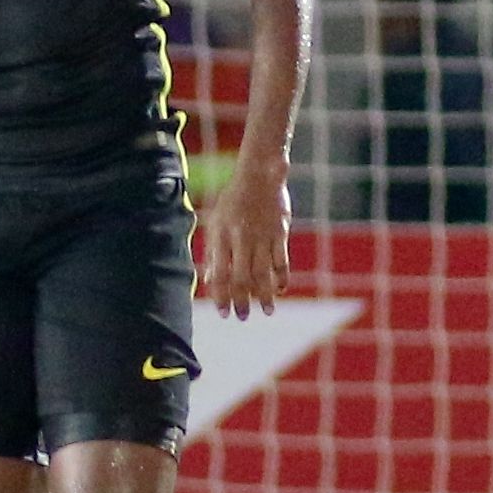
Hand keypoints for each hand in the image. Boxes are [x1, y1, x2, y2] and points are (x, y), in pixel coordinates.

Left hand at [199, 160, 290, 318]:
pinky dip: (281, 277)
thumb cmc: (233, 202)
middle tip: (243, 317)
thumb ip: (214, 252)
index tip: (223, 312)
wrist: (258, 175)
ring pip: (263, 272)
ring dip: (264, 295)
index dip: (221, 296)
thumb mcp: (216, 223)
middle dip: (242, 301)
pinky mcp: (280, 232)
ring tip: (266, 311)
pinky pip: (282, 260)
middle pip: (242, 277)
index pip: (220, 273)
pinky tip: (280, 290)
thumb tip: (210, 280)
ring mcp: (262, 236)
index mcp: (222, 236)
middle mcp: (241, 238)